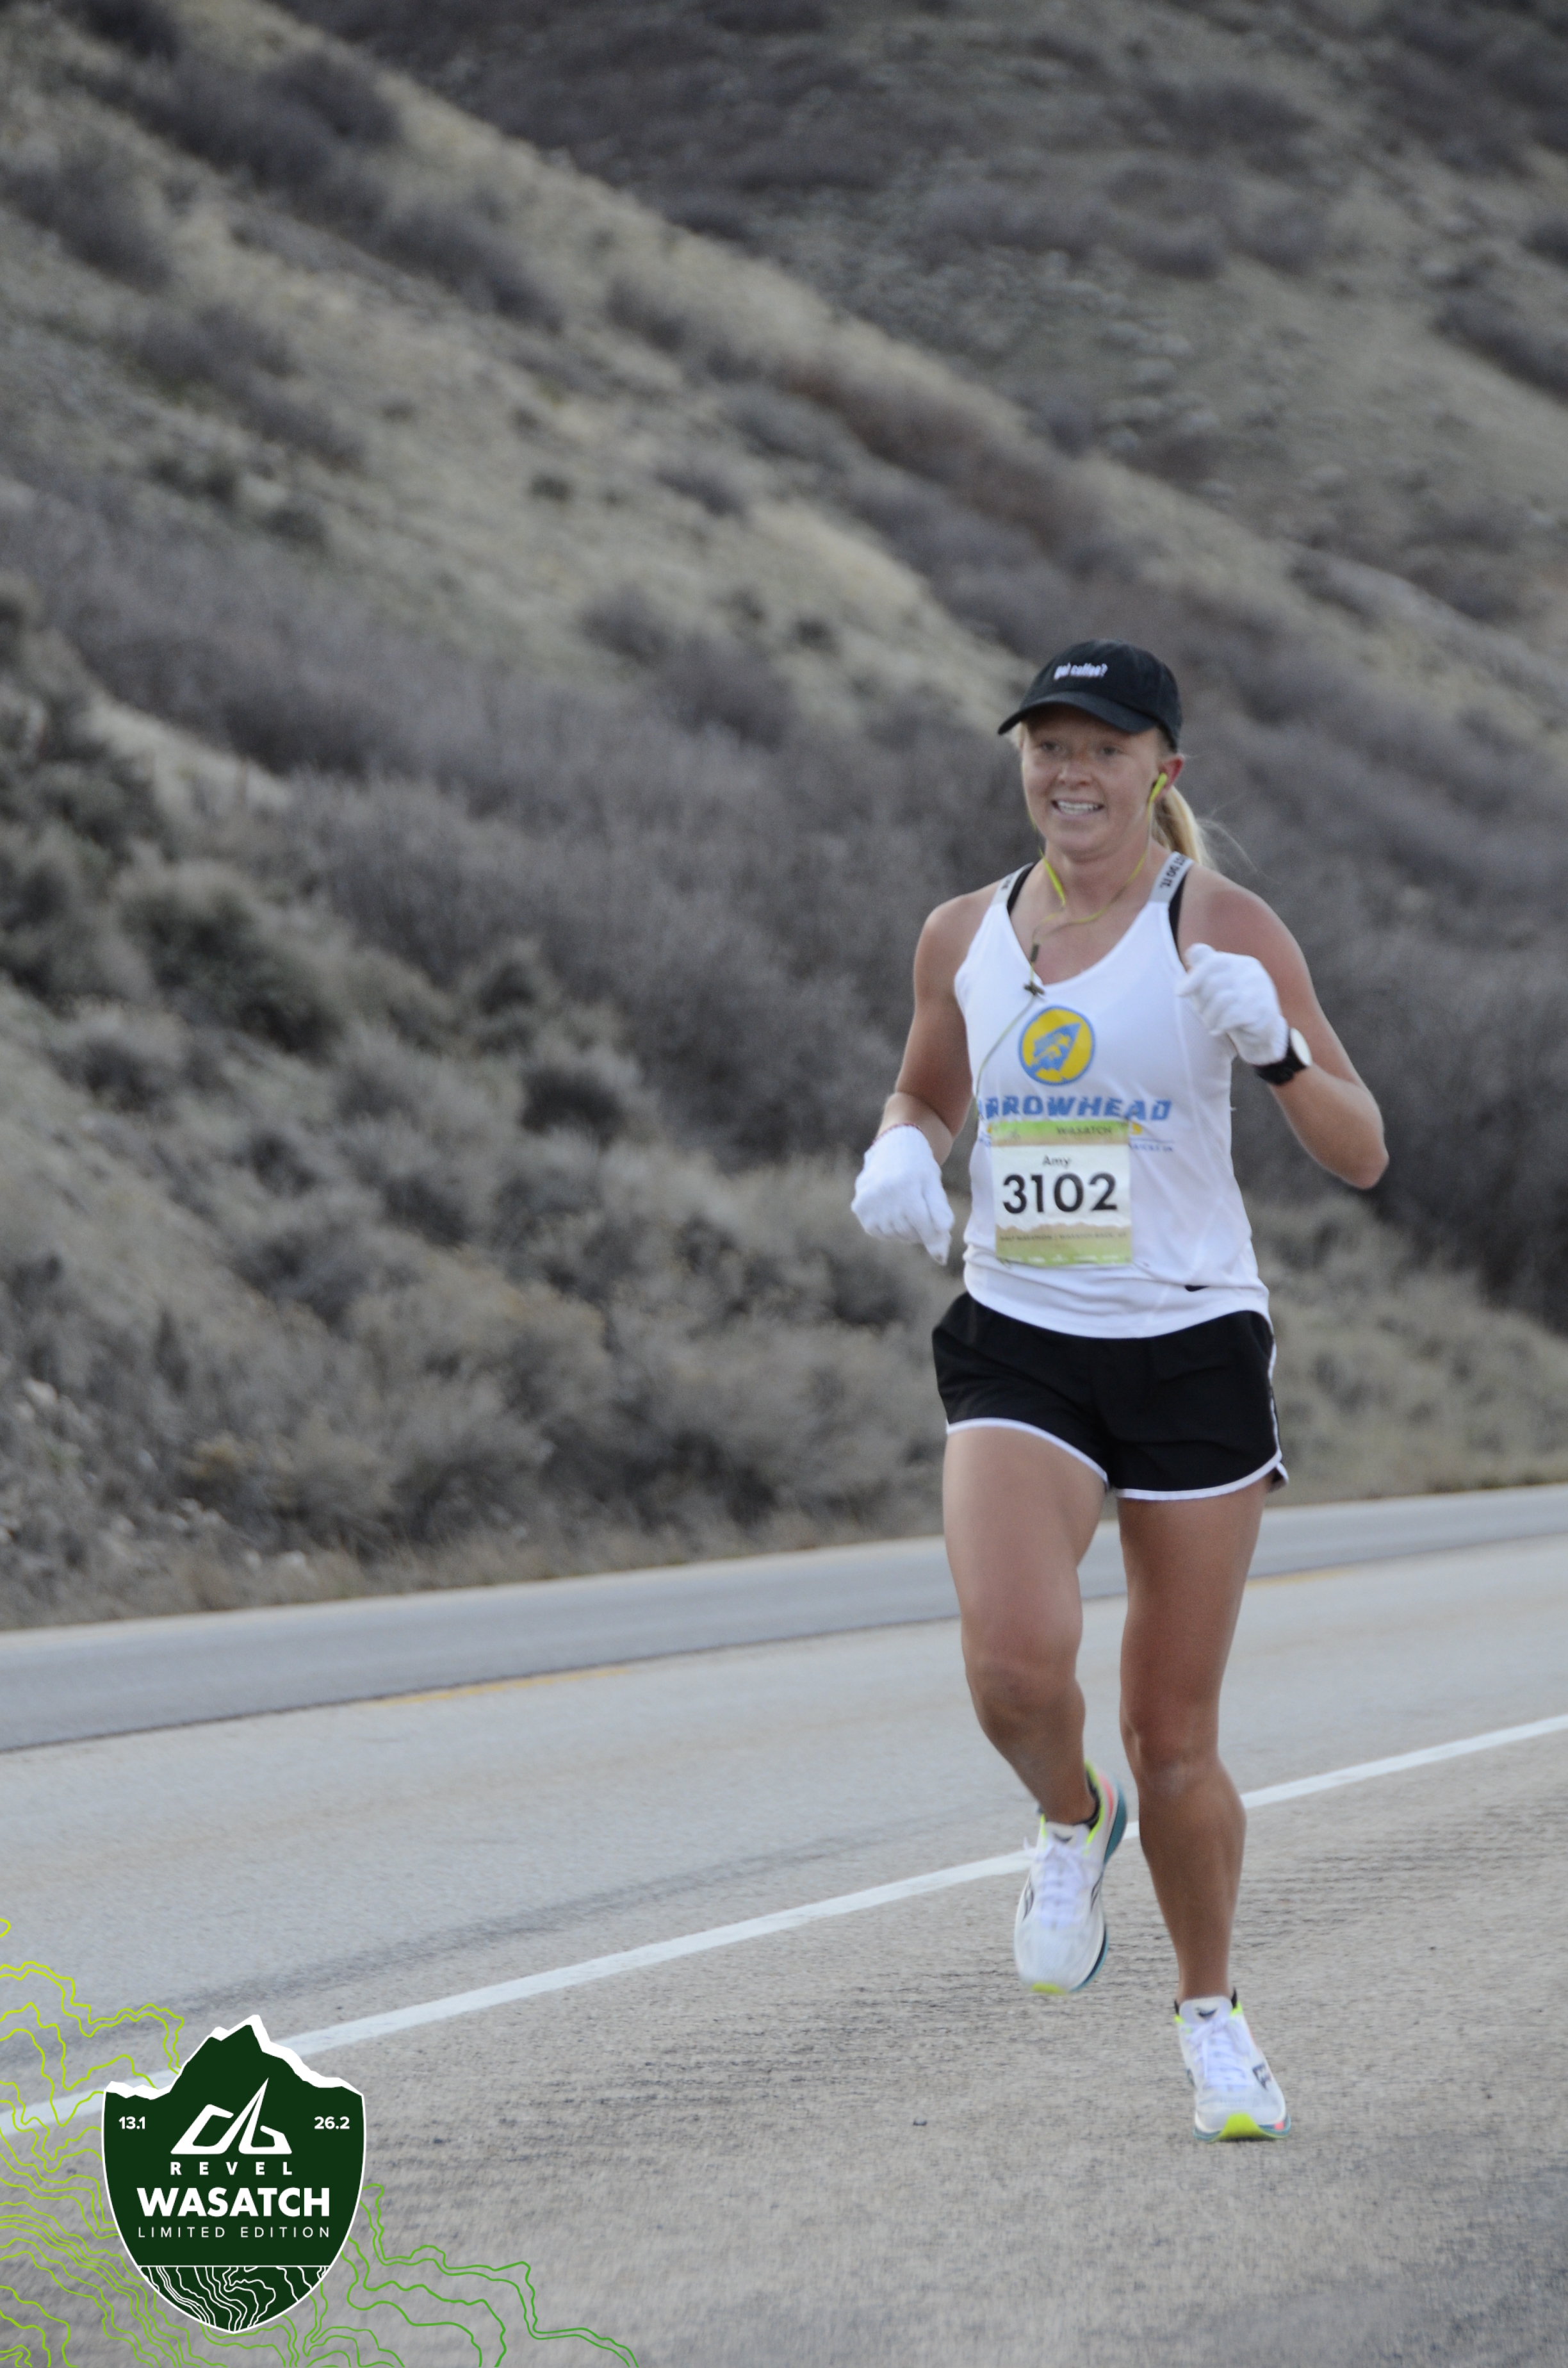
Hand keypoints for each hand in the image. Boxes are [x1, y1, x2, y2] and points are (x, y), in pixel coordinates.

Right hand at [851, 1125, 952, 1263]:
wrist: (894, 1148)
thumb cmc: (919, 1169)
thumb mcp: (934, 1186)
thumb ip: (939, 1215)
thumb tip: (940, 1255)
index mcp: (907, 1185)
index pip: (923, 1225)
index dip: (934, 1240)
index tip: (941, 1255)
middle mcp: (884, 1193)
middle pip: (910, 1232)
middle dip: (921, 1230)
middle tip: (923, 1214)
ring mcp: (869, 1200)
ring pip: (895, 1234)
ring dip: (905, 1230)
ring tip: (907, 1208)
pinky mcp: (859, 1207)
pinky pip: (879, 1232)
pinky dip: (889, 1228)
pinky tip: (893, 1210)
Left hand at [1175, 943, 1288, 1065]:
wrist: (1260, 1030)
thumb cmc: (1231, 1007)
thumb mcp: (1213, 990)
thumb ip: (1200, 976)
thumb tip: (1185, 973)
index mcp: (1238, 962)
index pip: (1212, 961)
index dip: (1193, 977)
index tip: (1180, 994)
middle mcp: (1251, 970)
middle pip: (1213, 983)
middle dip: (1201, 1004)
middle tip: (1202, 1016)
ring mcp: (1261, 987)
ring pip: (1222, 1000)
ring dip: (1209, 1018)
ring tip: (1210, 1025)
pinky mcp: (1265, 1008)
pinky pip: (1234, 1016)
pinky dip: (1221, 1026)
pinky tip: (1219, 1030)